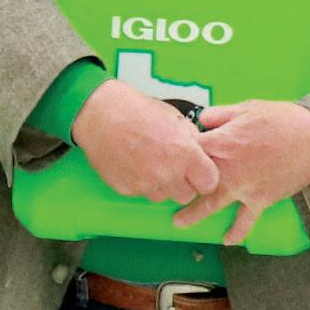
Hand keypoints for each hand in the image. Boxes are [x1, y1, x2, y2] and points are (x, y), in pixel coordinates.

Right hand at [71, 78, 222, 205]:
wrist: (100, 115)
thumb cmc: (136, 112)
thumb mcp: (174, 118)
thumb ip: (191, 139)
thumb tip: (200, 151)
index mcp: (185, 154)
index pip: (209, 183)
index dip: (204, 177)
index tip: (199, 173)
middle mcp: (166, 173)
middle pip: (186, 196)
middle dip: (184, 184)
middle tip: (174, 168)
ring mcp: (145, 184)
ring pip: (163, 197)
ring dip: (162, 186)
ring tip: (150, 164)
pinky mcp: (126, 189)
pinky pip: (141, 193)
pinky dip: (141, 183)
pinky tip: (134, 164)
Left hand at [174, 101, 309, 244]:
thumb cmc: (282, 120)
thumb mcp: (247, 108)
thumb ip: (219, 115)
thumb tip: (200, 120)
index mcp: (222, 143)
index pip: (189, 151)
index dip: (178, 153)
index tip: (170, 156)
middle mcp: (228, 169)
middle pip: (193, 182)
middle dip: (176, 188)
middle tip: (161, 194)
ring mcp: (243, 187)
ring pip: (211, 204)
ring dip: (193, 215)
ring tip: (178, 222)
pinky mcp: (260, 199)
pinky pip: (246, 219)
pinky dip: (237, 231)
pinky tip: (227, 240)